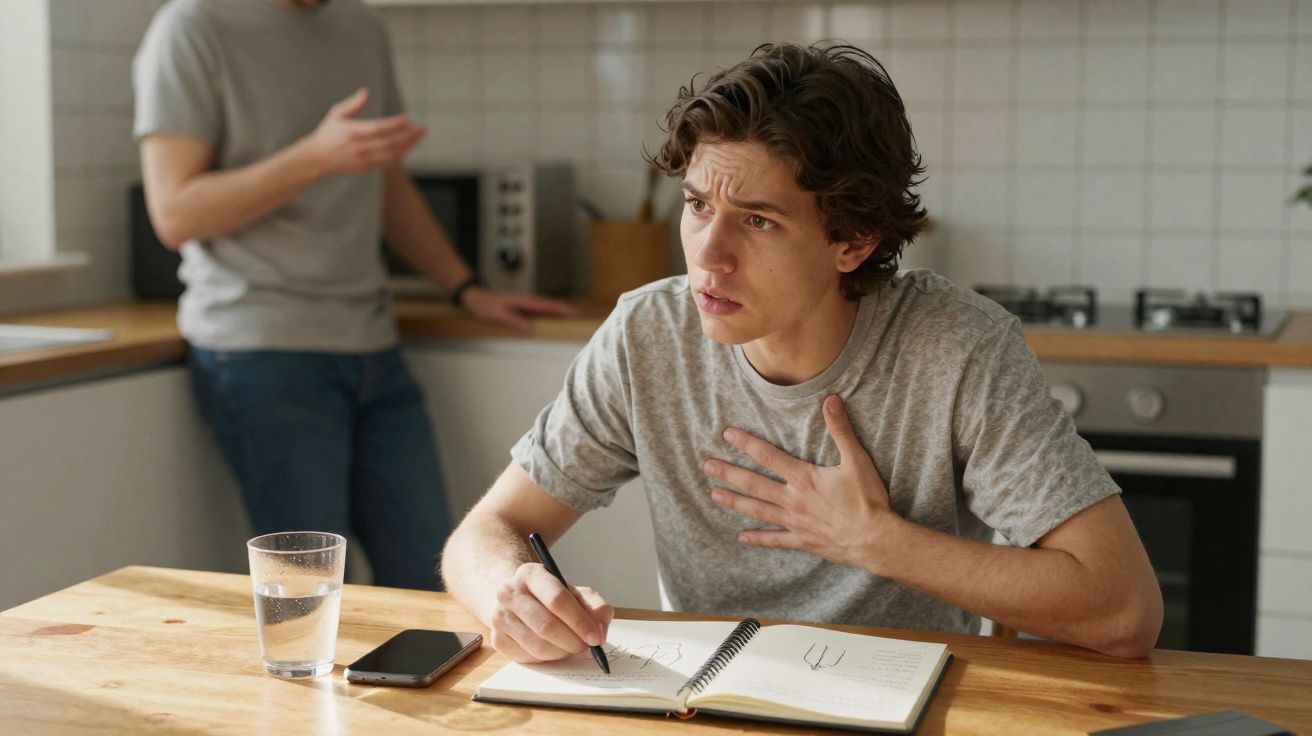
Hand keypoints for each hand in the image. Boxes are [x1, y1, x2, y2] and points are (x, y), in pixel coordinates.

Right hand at [298, 88, 424, 176]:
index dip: (394, 125)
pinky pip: (387, 162)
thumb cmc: (328, 132)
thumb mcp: (336, 113)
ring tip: (419, 137)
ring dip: (408, 146)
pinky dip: (399, 155)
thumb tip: (366, 91)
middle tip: (422, 128)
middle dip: (408, 136)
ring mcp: (364, 159)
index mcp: (352, 132)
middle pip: (389, 142)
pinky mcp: (366, 167)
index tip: (407, 119)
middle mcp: (360, 147)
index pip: (378, 128)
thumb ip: (353, 104)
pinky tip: (409, 147)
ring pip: (391, 154)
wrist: (317, 158)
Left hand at [460, 285, 578, 331]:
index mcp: (523, 302)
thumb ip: (513, 321)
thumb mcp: (497, 315)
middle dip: (564, 309)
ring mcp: (524, 305)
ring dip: (557, 312)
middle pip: (549, 306)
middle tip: (578, 315)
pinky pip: (538, 312)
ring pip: (545, 309)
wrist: (474, 298)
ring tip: (570, 318)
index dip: (560, 309)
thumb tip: (531, 328)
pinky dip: (548, 315)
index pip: (546, 305)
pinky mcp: (521, 310)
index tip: (573, 312)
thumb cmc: (484, 306)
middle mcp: (526, 302)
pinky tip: (551, 320)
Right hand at [489, 562, 613, 663]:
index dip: (580, 621)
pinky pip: (529, 657)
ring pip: (538, 646)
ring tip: (571, 646)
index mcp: (530, 574)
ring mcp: (499, 617)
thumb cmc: (551, 596)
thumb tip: (599, 632)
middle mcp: (509, 593)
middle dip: (572, 641)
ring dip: (562, 652)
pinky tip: (553, 648)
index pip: (557, 599)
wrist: (517, 599)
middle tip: (586, 647)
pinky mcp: (497, 640)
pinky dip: (547, 658)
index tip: (595, 637)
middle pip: (546, 626)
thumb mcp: (576, 593)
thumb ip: (596, 608)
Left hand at [704, 395, 894, 567]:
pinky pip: (775, 539)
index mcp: (803, 478)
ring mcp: (795, 522)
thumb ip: (840, 431)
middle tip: (707, 466)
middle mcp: (793, 500)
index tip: (727, 435)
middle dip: (729, 473)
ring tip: (714, 495)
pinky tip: (741, 537)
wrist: (874, 538)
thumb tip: (830, 401)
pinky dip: (758, 539)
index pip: (768, 456)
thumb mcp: (856, 460)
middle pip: (754, 484)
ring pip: (758, 510)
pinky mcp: (802, 541)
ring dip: (735, 502)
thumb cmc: (867, 500)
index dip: (747, 444)